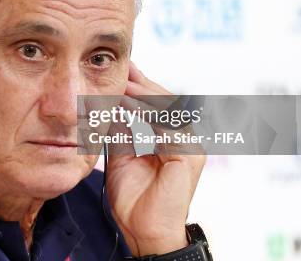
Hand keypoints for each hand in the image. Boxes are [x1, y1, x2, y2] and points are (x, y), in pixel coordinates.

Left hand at [106, 62, 205, 255]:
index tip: (118, 69)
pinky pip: (165, 127)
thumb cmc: (132, 196)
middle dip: (140, 83)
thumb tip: (110, 101)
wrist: (142, 230)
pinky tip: (126, 105)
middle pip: (164, 100)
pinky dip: (145, 115)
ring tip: (119, 83)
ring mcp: (191, 145)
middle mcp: (186, 136)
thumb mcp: (121, 153)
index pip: (157, 103)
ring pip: (165, 110)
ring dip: (141, 95)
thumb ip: (120, 128)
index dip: (138, 85)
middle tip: (120, 68)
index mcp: (172, 136)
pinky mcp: (189, 155)